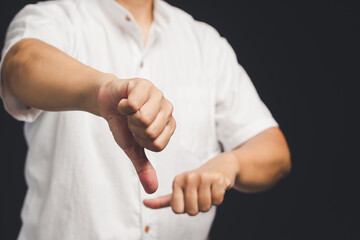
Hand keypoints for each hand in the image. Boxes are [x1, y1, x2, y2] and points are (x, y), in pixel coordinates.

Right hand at [97, 78, 175, 193]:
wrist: (107, 102)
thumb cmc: (123, 124)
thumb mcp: (132, 148)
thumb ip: (143, 167)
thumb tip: (152, 189)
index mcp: (169, 125)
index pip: (157, 144)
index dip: (141, 141)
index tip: (136, 132)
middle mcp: (167, 109)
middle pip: (151, 131)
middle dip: (134, 129)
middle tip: (131, 120)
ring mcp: (157, 95)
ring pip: (145, 118)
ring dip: (129, 117)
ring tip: (129, 111)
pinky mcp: (144, 84)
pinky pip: (135, 103)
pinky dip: (123, 106)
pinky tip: (125, 102)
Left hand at [143, 153, 237, 215]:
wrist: (220, 167)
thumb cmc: (198, 182)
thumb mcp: (179, 190)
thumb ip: (163, 200)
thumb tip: (145, 203)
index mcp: (177, 180)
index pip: (178, 210)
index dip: (186, 209)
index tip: (190, 198)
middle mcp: (189, 177)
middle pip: (192, 210)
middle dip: (199, 208)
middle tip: (201, 194)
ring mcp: (204, 177)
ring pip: (205, 207)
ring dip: (209, 203)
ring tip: (209, 191)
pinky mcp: (218, 179)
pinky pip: (217, 201)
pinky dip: (219, 199)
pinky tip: (217, 188)